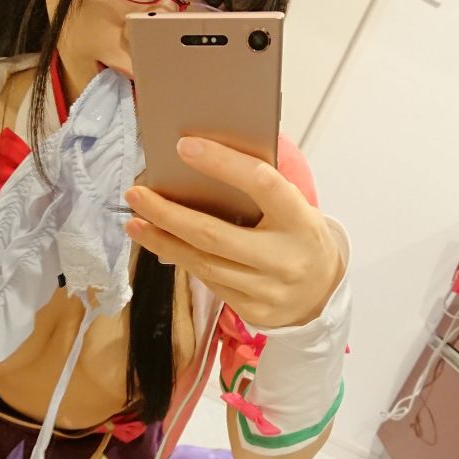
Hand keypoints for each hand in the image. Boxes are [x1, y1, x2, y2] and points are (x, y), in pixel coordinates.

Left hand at [124, 136, 343, 328]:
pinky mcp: (253, 312)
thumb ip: (258, 190)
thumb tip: (201, 159)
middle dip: (168, 214)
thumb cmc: (298, 237)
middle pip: (213, 235)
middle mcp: (285, 258)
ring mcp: (268, 290)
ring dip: (162, 242)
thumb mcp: (293, 209)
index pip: (261, 183)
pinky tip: (163, 244)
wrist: (322, 293)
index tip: (184, 146)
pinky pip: (208, 282)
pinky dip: (182, 260)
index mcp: (300, 220)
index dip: (223, 163)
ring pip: (202, 264)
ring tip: (135, 223)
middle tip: (135, 194)